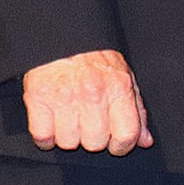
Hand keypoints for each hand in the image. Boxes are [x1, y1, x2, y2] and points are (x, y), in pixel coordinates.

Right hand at [21, 49, 151, 155]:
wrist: (64, 37)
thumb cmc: (96, 60)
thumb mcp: (125, 78)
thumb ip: (137, 111)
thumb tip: (145, 141)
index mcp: (118, 89)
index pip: (127, 136)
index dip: (122, 146)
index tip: (115, 143)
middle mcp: (93, 95)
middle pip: (95, 144)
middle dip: (93, 139)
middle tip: (89, 123)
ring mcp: (64, 98)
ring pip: (68, 143)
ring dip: (69, 137)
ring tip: (70, 119)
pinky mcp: (38, 100)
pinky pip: (43, 138)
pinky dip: (46, 137)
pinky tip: (52, 124)